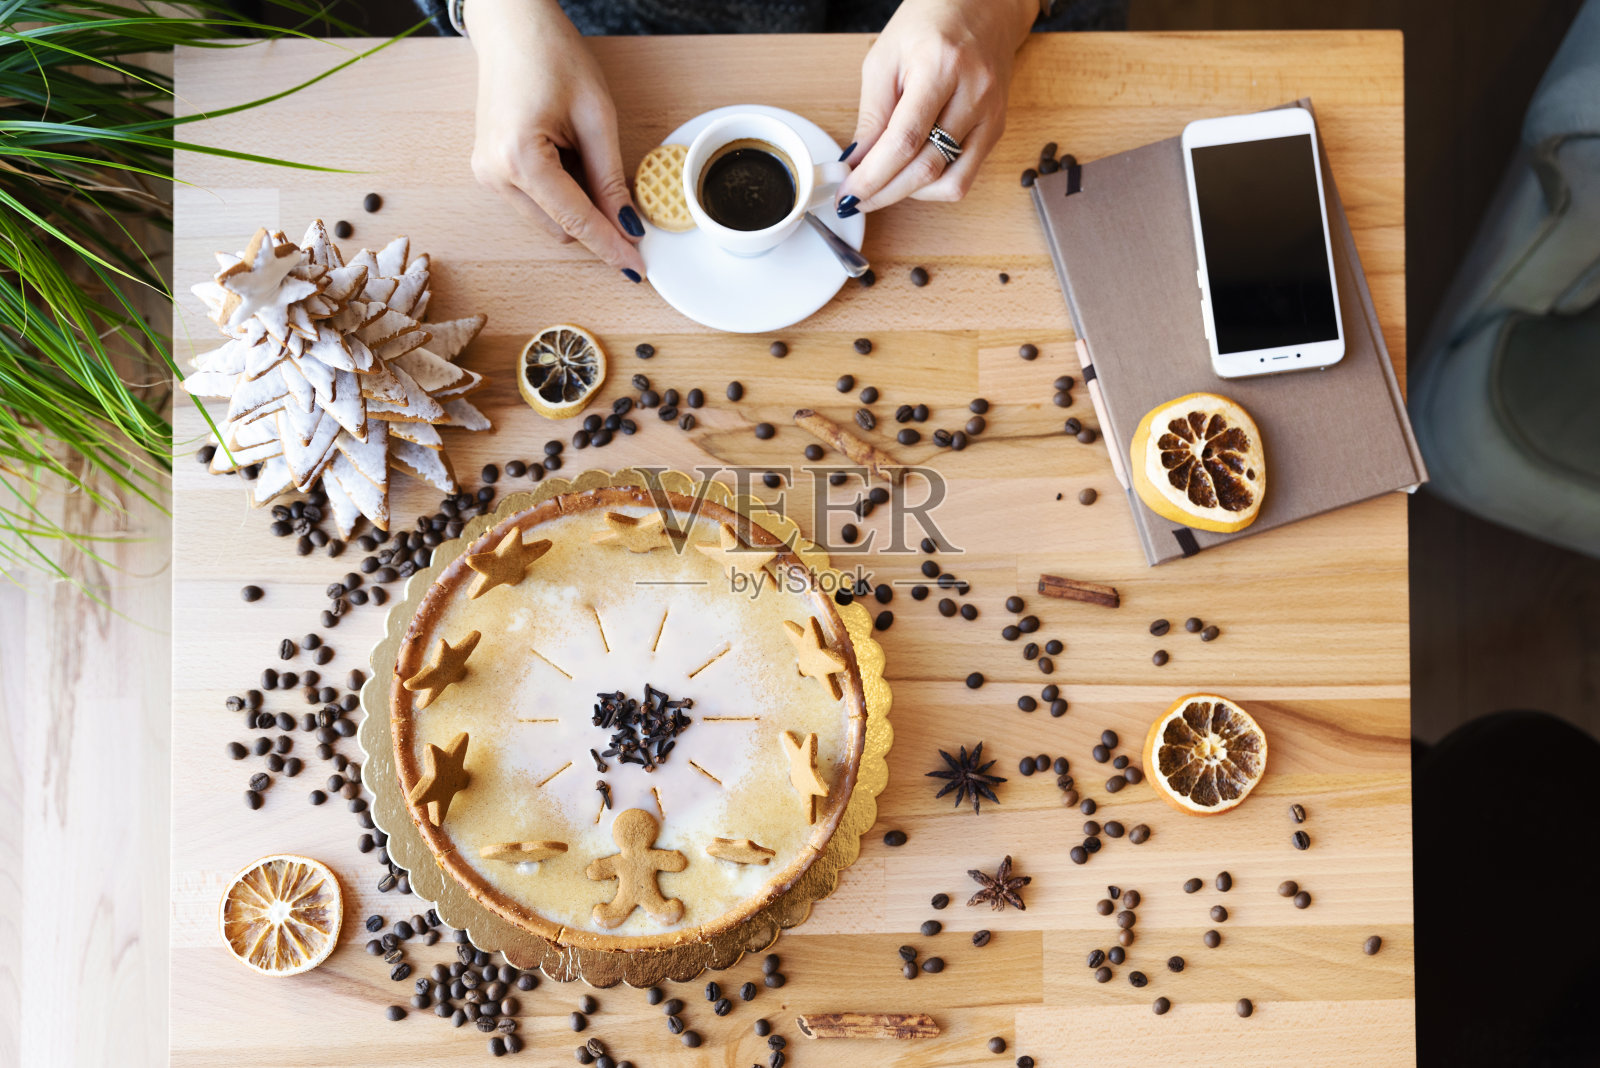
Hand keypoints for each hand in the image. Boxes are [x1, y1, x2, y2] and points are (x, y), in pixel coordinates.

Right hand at [467, 0, 645, 278]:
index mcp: (520, 158)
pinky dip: (559, 191)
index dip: (611, 246)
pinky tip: (563, 151)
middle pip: (562, 229)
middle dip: (596, 218)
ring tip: (578, 147)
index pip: (577, 221)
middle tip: (617, 179)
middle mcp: (495, 173)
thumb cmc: (552, 56)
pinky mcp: (488, 170)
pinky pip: (535, 202)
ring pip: (549, 220)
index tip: (637, 270)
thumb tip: (628, 227)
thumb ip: (610, 179)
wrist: (512, 26)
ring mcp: (487, 174)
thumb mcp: (596, 116)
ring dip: (576, 202)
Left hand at [837, 0, 1035, 215]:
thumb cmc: (929, 23)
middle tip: (855, 201)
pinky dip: (933, 187)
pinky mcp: (996, 129)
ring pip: (948, 181)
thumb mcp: (885, 57)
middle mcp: (973, 93)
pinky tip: (910, 178)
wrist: (982, 6)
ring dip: (908, 195)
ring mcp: (990, 115)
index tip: (848, 193)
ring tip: (881, 187)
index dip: (872, 176)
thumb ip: (871, 113)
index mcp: (941, 67)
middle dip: (884, 192)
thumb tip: (856, 162)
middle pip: (927, 167)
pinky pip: (965, 177)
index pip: (904, 140)